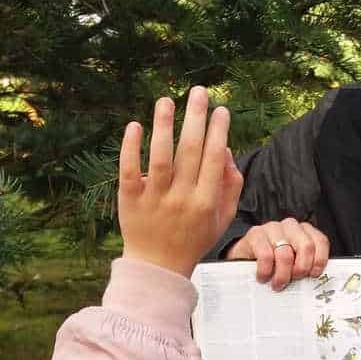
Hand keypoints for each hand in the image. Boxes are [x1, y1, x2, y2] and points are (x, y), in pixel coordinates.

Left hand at [118, 88, 242, 275]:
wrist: (158, 268)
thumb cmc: (193, 239)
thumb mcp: (222, 218)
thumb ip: (230, 186)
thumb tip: (225, 150)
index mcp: (206, 202)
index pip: (213, 159)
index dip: (218, 131)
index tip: (221, 109)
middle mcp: (181, 199)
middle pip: (190, 152)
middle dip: (196, 118)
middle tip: (198, 92)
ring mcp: (154, 199)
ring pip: (160, 157)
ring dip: (164, 126)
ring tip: (166, 100)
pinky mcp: (130, 201)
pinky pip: (129, 170)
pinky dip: (131, 148)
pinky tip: (135, 125)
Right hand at [225, 218, 330, 290]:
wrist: (245, 257)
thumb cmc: (273, 263)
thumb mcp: (293, 263)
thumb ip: (305, 267)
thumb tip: (314, 283)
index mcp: (304, 232)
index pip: (320, 241)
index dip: (320, 259)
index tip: (313, 274)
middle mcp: (291, 226)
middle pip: (306, 246)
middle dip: (301, 267)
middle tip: (294, 280)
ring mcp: (273, 228)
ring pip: (285, 252)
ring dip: (282, 274)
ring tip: (277, 284)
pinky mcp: (256, 233)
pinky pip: (266, 255)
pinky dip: (266, 270)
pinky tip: (263, 277)